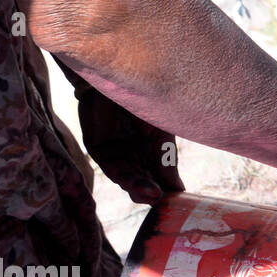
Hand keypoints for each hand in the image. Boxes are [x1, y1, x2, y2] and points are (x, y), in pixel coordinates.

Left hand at [77, 86, 185, 203]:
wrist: (117, 71)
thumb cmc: (145, 95)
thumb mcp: (162, 132)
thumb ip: (167, 162)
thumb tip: (178, 191)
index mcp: (153, 150)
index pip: (162, 178)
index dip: (169, 193)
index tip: (179, 205)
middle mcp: (135, 154)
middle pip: (145, 182)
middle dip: (154, 193)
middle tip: (163, 200)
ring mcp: (117, 152)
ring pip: (129, 179)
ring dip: (141, 189)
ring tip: (154, 195)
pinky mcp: (98, 149)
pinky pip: (112, 169)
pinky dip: (127, 179)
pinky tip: (141, 186)